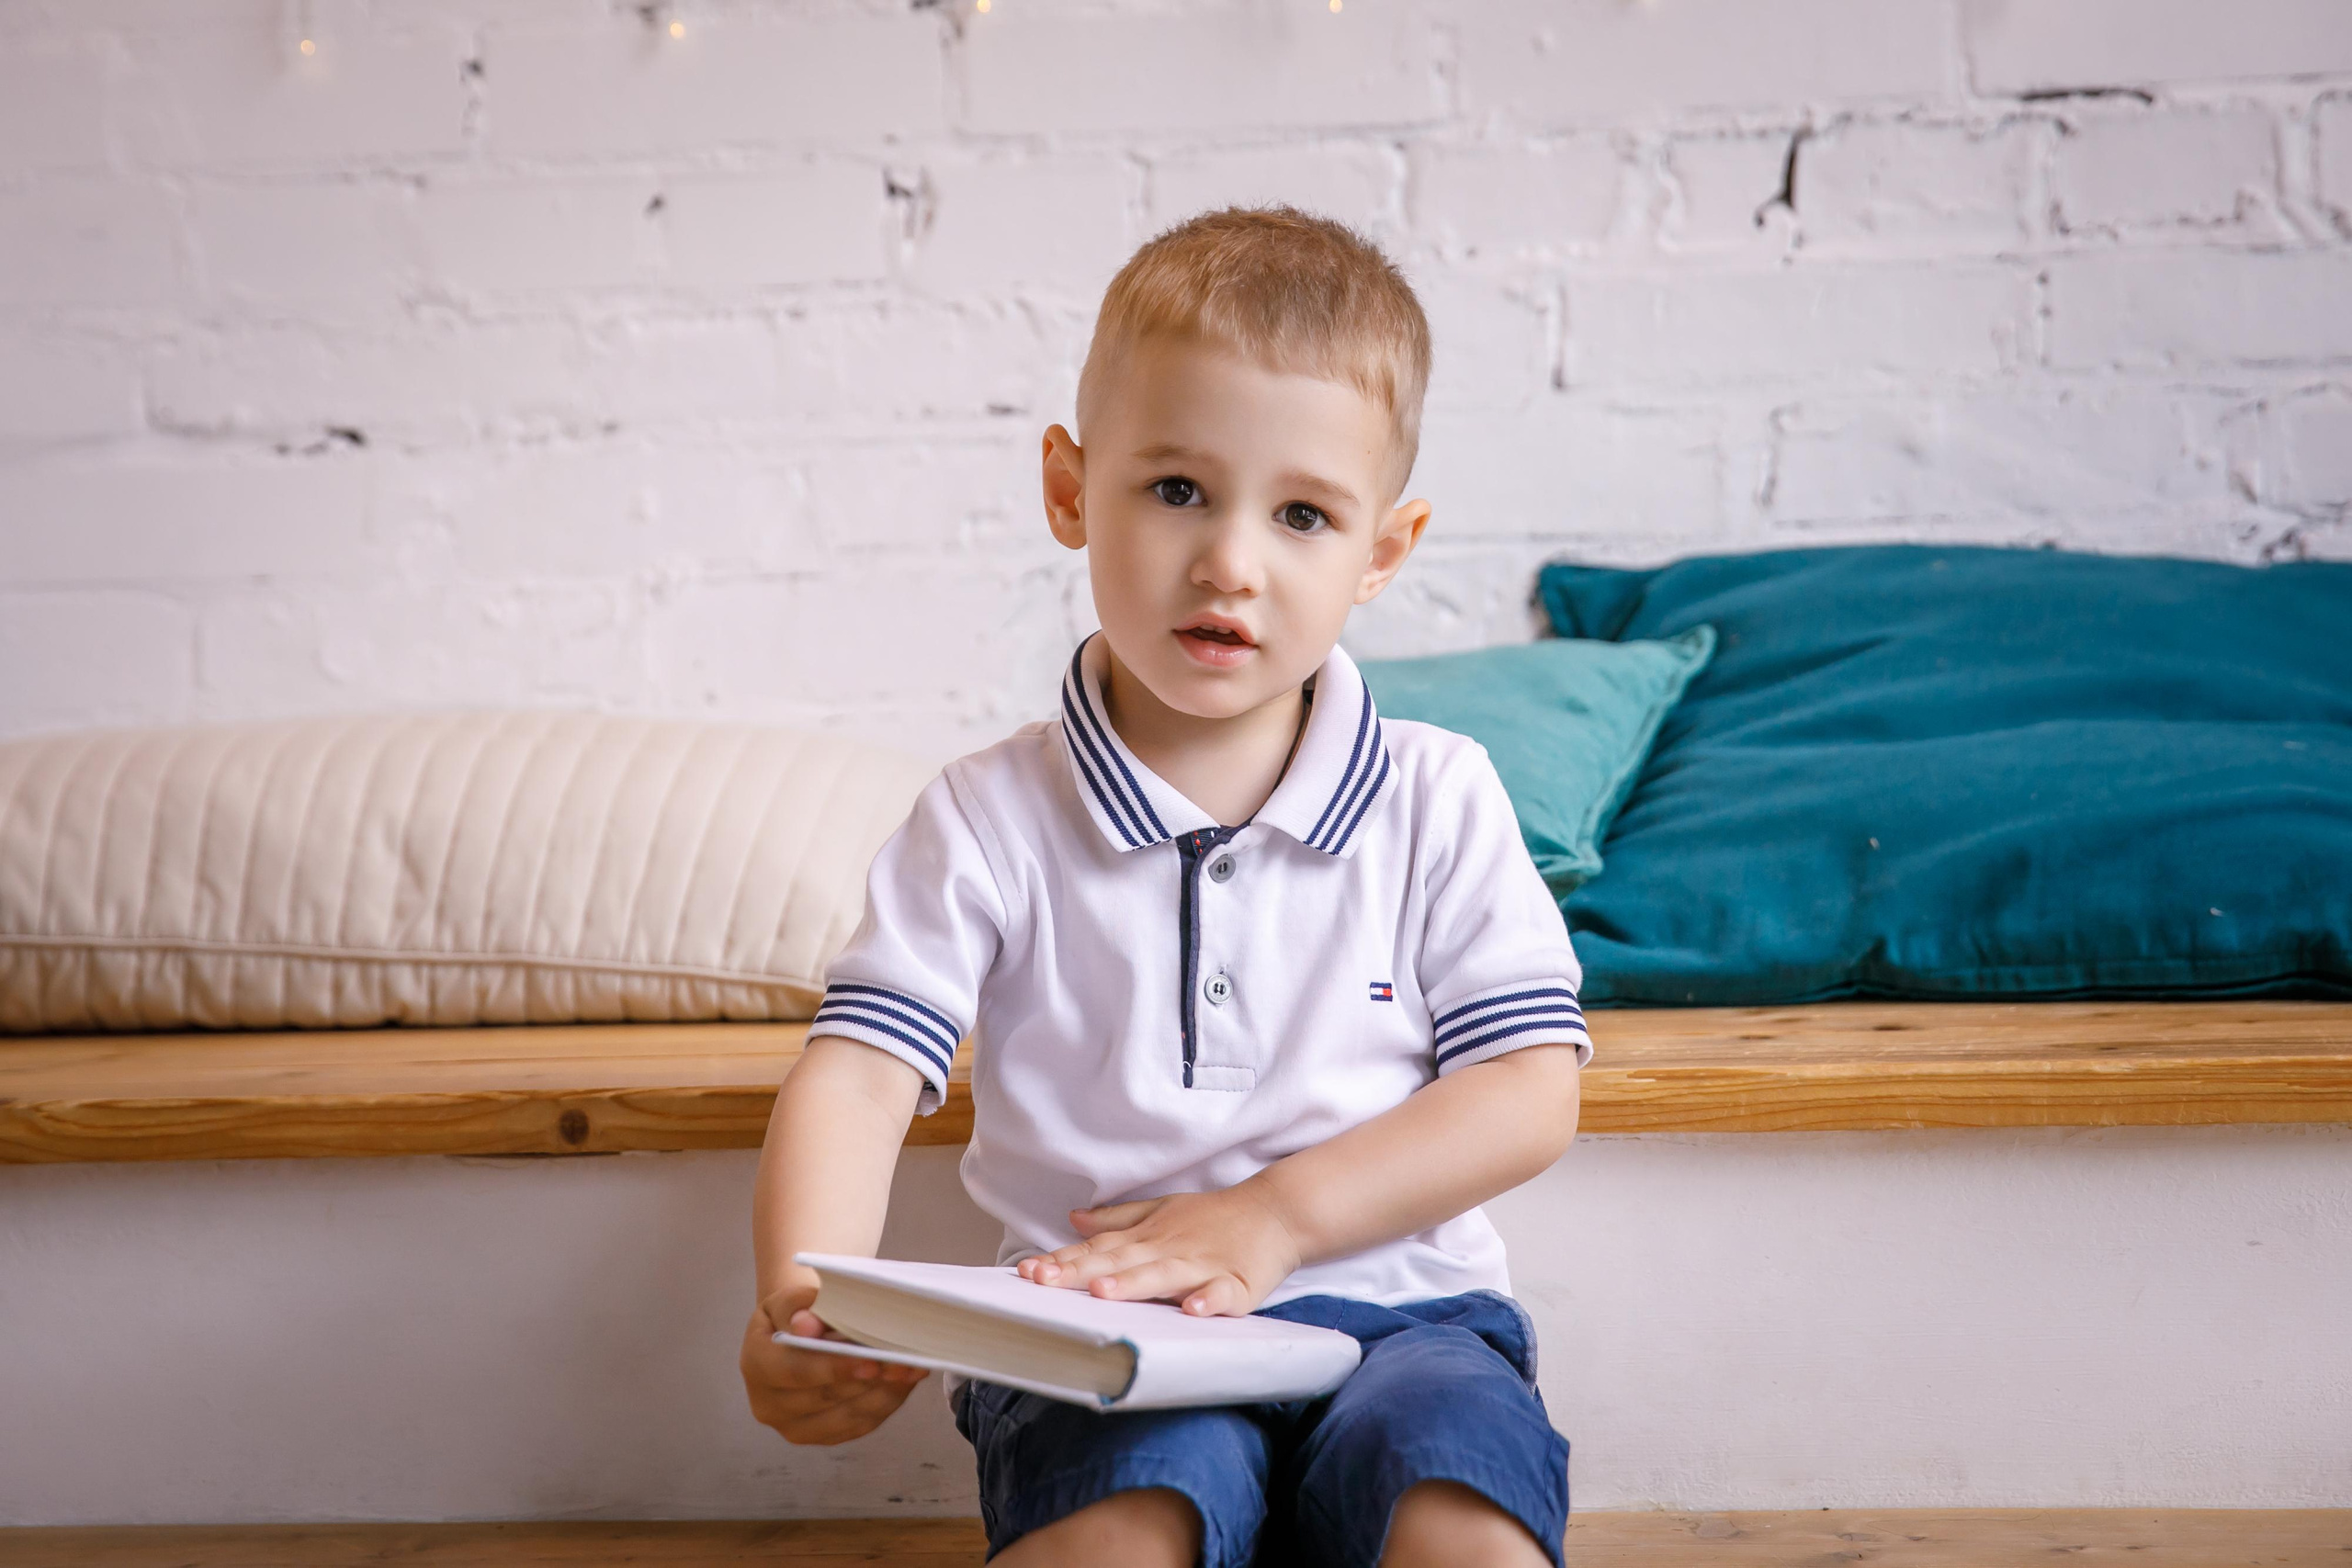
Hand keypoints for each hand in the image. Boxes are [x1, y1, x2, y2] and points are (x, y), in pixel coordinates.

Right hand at [739, 1284, 927, 1445]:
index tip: (872, 1360)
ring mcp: (794, 1428)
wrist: (795, 1337)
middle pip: (827, 1397)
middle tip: (906, 1361)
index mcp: (756, 1364)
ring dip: (885, 1393)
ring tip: (913, 1369)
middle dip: (870, 1379)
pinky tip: (905, 1382)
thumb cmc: (795, 1314)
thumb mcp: (790, 1300)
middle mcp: (769, 1405)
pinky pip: (859, 1426)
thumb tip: (807, 1325)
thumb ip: (799, 1308)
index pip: (797, 1371)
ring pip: (848, 1416)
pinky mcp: (821, 1438)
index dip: (835, 1367)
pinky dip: (886, 1403)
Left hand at [1014, 1181, 1303, 1316]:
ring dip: (1133, 1283)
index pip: (1097, 1251)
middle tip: (1044, 1281)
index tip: (1027, 1273)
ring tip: (1102, 1292)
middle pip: (1118, 1262)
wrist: (1276, 1212)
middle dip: (1080, 1273)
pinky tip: (1192, 1310)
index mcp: (1147, 1238)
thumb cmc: (1214, 1217)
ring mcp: (1202, 1266)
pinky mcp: (1237, 1283)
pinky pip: (1222, 1294)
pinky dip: (1208, 1300)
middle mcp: (1167, 1251)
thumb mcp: (1162, 1210)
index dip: (1063, 1261)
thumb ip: (1118, 1219)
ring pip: (1162, 1276)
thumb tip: (1072, 1220)